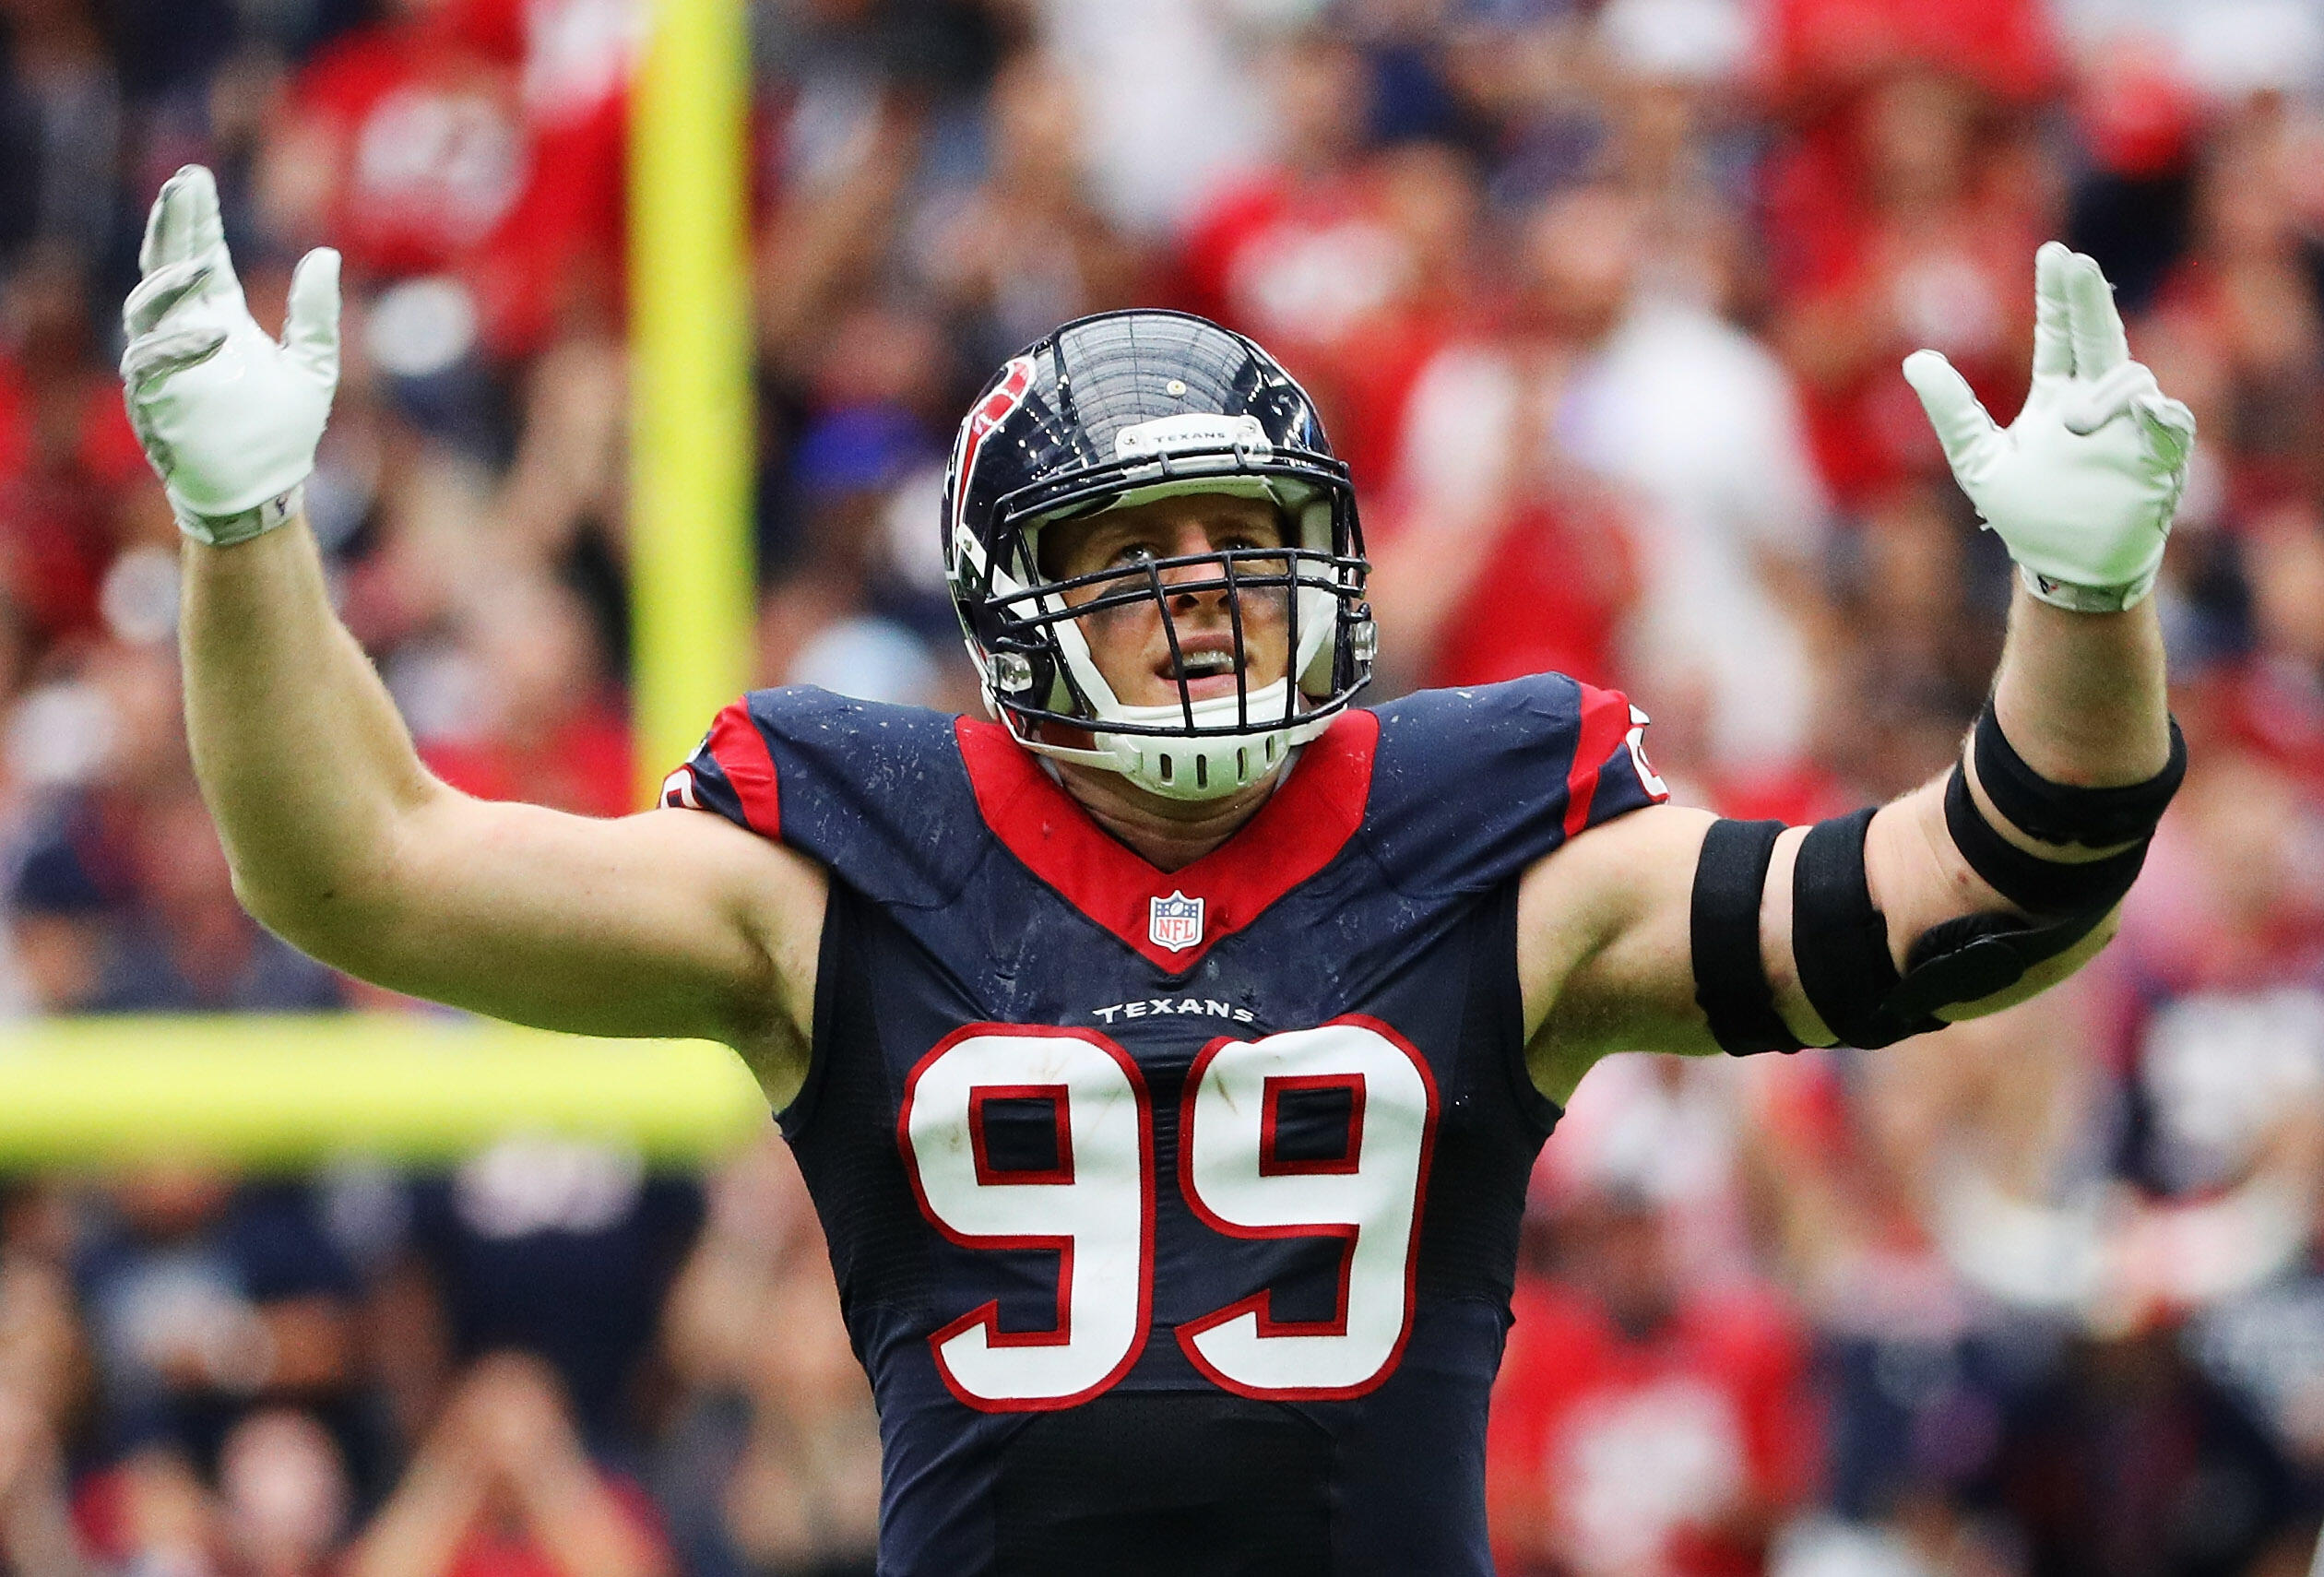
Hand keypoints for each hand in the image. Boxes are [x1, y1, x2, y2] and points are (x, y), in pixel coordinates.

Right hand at [120, 164, 340, 545]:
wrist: (263, 492)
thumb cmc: (283, 434)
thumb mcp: (313, 365)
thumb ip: (315, 313)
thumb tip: (325, 255)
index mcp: (219, 320)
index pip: (201, 258)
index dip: (196, 220)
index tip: (196, 180)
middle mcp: (185, 333)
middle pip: (167, 266)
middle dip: (171, 227)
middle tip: (181, 187)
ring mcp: (164, 364)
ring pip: (147, 307)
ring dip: (169, 280)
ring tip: (198, 258)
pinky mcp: (154, 398)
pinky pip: (151, 363)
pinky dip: (177, 346)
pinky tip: (214, 333)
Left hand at [1904, 242, 2194, 611]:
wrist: (2071, 568)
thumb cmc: (2028, 515)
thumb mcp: (1979, 461)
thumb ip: (1952, 410)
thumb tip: (1915, 359)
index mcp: (2057, 397)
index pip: (2059, 335)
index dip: (2058, 296)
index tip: (2055, 253)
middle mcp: (2097, 402)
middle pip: (2097, 338)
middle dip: (2087, 301)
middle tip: (2075, 262)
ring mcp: (2131, 426)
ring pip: (2130, 381)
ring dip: (2108, 393)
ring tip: (2079, 423)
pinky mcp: (2159, 457)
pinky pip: (2171, 424)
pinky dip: (2159, 416)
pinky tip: (2146, 413)